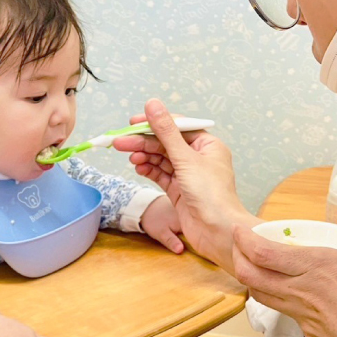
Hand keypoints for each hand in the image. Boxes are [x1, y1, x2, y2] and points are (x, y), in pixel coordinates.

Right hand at [113, 99, 258, 268]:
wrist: (217, 232)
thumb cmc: (210, 194)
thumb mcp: (185, 158)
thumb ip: (166, 132)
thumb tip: (152, 104)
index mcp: (208, 146)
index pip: (177, 127)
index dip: (155, 123)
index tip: (132, 122)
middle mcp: (199, 159)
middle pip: (166, 143)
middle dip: (143, 142)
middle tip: (120, 142)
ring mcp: (188, 175)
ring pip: (161, 159)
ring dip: (145, 156)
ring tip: (129, 156)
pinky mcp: (179, 190)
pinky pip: (160, 175)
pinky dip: (149, 170)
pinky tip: (138, 167)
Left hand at [231, 226, 336, 336]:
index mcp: (326, 267)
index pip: (265, 252)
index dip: (245, 240)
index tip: (240, 231)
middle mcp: (307, 290)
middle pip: (251, 273)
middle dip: (238, 256)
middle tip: (240, 245)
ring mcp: (305, 317)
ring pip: (262, 294)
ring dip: (253, 278)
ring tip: (259, 265)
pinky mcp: (311, 336)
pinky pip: (286, 310)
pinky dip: (278, 297)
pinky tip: (292, 291)